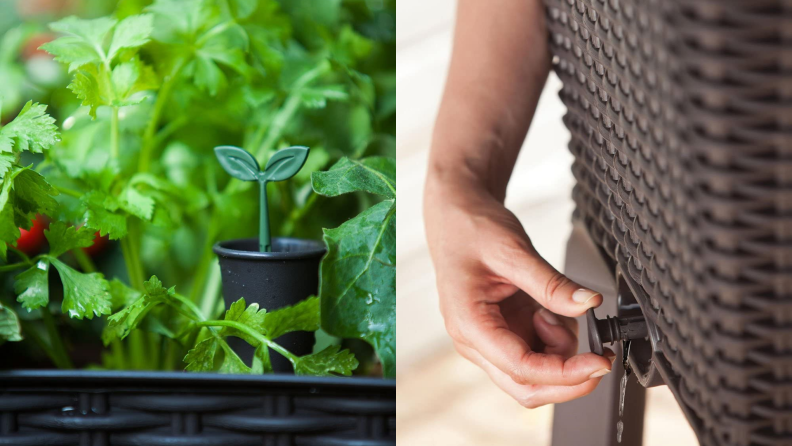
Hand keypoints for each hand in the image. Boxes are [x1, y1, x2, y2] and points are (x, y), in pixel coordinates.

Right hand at [424, 182, 615, 407]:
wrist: (456, 218)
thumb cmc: (471, 231)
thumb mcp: (514, 251)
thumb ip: (552, 284)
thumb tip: (588, 305)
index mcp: (469, 324)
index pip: (521, 367)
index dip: (564, 373)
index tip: (598, 363)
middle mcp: (474, 341)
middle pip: (526, 387)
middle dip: (567, 379)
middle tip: (600, 359)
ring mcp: (488, 340)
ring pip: (534, 375)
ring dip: (560, 351)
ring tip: (556, 307)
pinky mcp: (502, 333)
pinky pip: (536, 353)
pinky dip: (555, 340)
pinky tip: (549, 310)